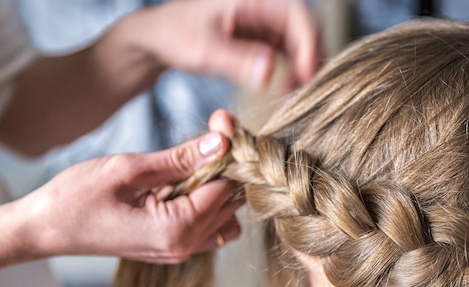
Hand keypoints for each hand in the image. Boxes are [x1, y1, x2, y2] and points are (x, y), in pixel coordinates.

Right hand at [0, 128, 242, 274]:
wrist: (47, 229)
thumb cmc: (77, 197)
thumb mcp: (129, 168)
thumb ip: (180, 158)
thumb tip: (222, 142)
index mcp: (176, 229)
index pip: (227, 188)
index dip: (228, 154)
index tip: (220, 125)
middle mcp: (184, 247)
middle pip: (231, 204)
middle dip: (226, 168)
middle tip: (209, 137)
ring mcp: (179, 252)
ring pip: (225, 219)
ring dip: (217, 189)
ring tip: (192, 165)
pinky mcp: (171, 248)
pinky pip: (207, 228)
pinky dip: (205, 204)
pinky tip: (183, 184)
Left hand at [132, 0, 319, 89]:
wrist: (159, 38)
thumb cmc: (175, 36)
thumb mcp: (203, 50)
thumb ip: (236, 60)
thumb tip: (269, 72)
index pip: (296, 14)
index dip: (307, 43)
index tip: (305, 74)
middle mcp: (262, 7)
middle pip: (304, 27)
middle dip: (309, 57)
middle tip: (306, 89)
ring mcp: (263, 22)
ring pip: (298, 42)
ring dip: (301, 67)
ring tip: (294, 95)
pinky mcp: (260, 38)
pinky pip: (285, 53)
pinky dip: (290, 72)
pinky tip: (284, 92)